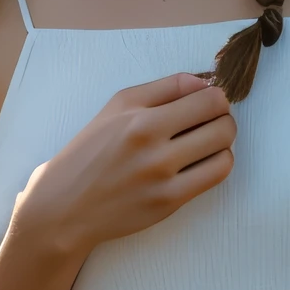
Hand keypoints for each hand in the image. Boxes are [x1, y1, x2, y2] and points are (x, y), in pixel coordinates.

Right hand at [13, 73, 235, 258]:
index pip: (207, 97)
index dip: (216, 96)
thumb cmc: (90, 152)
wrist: (65, 206)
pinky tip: (203, 161)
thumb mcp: (116, 107)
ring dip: (223, 141)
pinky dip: (218, 163)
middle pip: (222, 122)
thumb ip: (164, 88)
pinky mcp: (169, 202)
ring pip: (224, 148)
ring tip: (206, 142)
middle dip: (222, 117)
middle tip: (208, 121)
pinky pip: (216, 175)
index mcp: (139, 118)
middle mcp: (152, 147)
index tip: (206, 102)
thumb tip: (205, 82)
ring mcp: (163, 177)